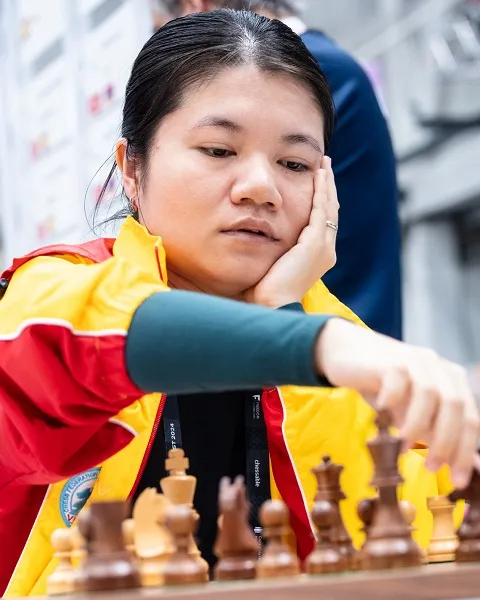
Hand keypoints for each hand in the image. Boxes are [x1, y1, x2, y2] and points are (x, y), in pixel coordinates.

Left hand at [246, 156, 338, 307]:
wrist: (272, 306)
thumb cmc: (266, 292)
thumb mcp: (274, 265)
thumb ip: (275, 250)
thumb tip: (259, 237)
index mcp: (318, 257)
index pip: (323, 222)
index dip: (322, 201)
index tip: (318, 183)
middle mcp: (326, 251)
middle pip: (330, 212)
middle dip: (328, 188)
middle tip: (325, 167)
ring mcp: (323, 248)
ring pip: (328, 207)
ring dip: (327, 185)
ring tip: (324, 165)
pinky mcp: (315, 244)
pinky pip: (320, 210)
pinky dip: (321, 191)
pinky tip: (318, 175)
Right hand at [315, 318, 479, 488]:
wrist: (348, 351)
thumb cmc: (383, 385)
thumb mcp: (411, 411)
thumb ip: (433, 432)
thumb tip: (457, 465)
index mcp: (452, 380)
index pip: (469, 419)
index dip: (465, 451)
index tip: (456, 480)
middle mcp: (438, 367)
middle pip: (455, 406)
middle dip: (446, 442)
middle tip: (431, 467)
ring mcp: (414, 360)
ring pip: (429, 393)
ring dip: (419, 425)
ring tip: (404, 445)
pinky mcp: (390, 359)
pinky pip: (398, 379)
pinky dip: (393, 400)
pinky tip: (383, 412)